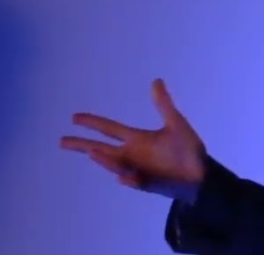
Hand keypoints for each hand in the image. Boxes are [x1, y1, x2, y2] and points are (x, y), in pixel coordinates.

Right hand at [60, 78, 206, 201]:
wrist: (201, 174)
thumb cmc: (188, 149)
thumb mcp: (176, 123)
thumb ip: (164, 104)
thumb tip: (156, 80)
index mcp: (137, 139)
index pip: (109, 129)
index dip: (92, 123)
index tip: (74, 118)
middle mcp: (132, 155)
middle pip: (101, 149)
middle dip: (82, 145)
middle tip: (61, 141)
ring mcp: (137, 170)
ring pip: (115, 165)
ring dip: (105, 160)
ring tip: (93, 152)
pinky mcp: (147, 184)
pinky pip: (134, 181)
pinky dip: (129, 179)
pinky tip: (124, 176)